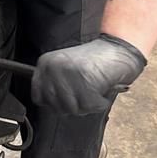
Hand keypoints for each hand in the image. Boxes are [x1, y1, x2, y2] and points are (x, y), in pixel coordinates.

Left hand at [30, 35, 146, 115]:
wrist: (118, 49)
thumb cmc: (96, 61)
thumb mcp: (66, 68)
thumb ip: (54, 84)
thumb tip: (48, 105)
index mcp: (46, 63)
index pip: (37, 96)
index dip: (54, 103)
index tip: (67, 98)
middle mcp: (54, 68)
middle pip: (56, 106)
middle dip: (74, 105)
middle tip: (86, 93)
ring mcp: (68, 74)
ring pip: (73, 108)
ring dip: (88, 105)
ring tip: (94, 89)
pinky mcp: (85, 82)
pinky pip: (89, 106)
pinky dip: (100, 103)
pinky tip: (102, 89)